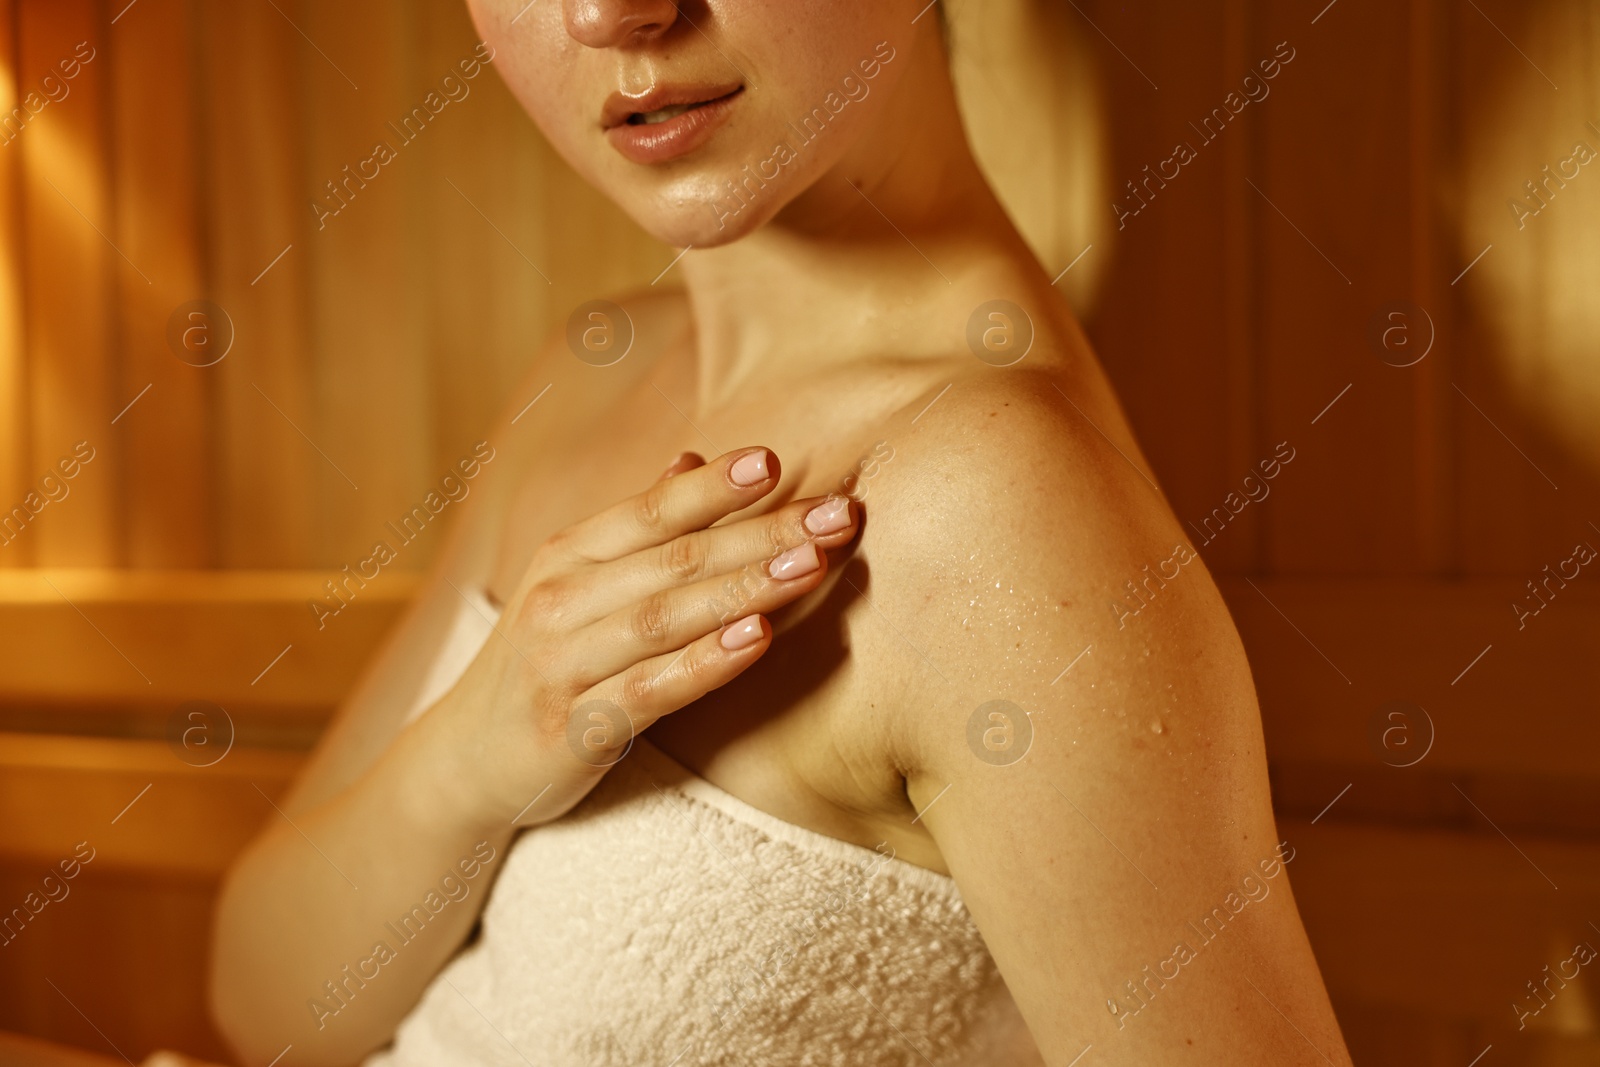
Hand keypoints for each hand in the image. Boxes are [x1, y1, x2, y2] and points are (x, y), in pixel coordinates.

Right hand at [434, 447, 858, 827]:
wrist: (463, 761)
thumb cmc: (542, 662)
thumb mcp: (574, 585)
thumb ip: (635, 527)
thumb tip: (690, 457)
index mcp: (566, 556)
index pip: (649, 510)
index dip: (711, 486)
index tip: (774, 461)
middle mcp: (560, 601)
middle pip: (673, 559)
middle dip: (761, 533)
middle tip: (837, 515)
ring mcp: (563, 665)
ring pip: (665, 618)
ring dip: (744, 586)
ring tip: (812, 564)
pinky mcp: (575, 729)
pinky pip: (650, 690)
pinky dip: (704, 662)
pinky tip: (756, 639)